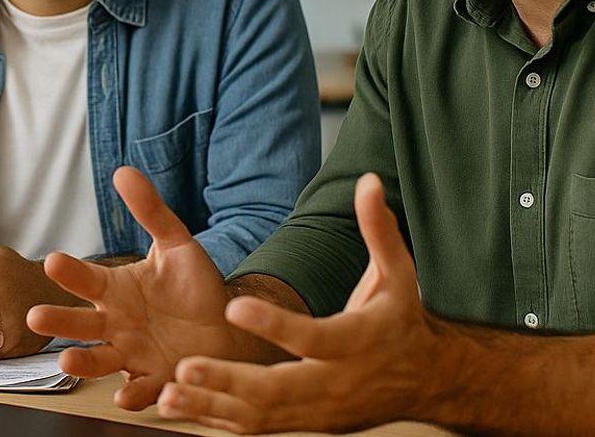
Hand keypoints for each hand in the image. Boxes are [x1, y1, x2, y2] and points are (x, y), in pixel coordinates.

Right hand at [27, 167, 238, 409]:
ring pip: (98, 361)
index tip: (53, 260)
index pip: (85, 279)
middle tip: (36, 316)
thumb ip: (150, 211)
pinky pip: (138, 390)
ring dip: (80, 363)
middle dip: (58, 321)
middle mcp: (114, 324)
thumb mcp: (176, 245)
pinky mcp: (154, 380)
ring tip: (66, 361)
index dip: (70, 271)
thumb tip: (123, 170)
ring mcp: (130, 354)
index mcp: (114, 290)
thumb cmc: (193, 287)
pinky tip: (125, 396)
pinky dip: (132, 395)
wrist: (228, 329)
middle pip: (79, 324)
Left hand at [156, 173, 442, 433]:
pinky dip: (220, 422)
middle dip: (230, 380)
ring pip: (262, 416)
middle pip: (279, 388)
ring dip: (213, 406)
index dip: (274, 325)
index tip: (234, 307)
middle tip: (185, 366)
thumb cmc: (403, 322)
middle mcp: (336, 382)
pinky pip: (259, 428)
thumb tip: (368, 182)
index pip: (312, 337)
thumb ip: (379, 229)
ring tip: (168, 394)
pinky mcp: (307, 424)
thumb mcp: (398, 274)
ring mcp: (319, 411)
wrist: (427, 383)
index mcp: (357, 342)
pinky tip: (182, 410)